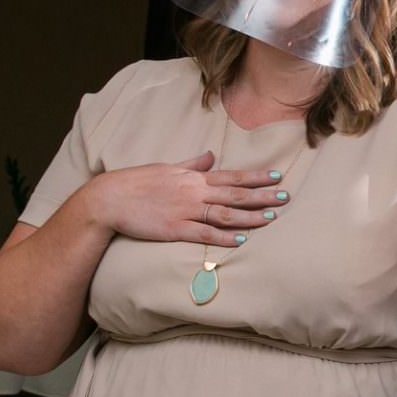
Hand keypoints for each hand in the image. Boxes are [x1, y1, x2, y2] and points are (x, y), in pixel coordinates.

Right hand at [84, 152, 288, 245]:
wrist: (110, 198)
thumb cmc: (137, 182)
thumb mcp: (168, 167)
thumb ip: (192, 163)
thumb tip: (210, 155)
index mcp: (194, 177)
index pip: (232, 175)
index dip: (256, 176)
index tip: (277, 176)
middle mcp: (194, 192)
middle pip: (235, 193)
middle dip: (262, 196)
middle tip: (285, 197)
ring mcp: (185, 211)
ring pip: (224, 214)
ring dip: (249, 217)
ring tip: (271, 218)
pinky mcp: (174, 230)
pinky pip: (204, 234)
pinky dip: (223, 238)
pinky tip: (240, 241)